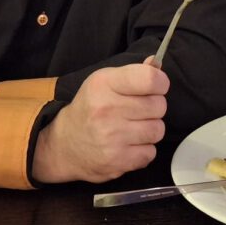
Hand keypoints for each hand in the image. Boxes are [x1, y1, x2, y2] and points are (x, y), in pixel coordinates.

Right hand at [32, 59, 169, 182]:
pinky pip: (151, 152)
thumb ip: (133, 73)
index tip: (155, 88)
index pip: (150, 79)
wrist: (64, 144)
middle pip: (159, 106)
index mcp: (104, 84)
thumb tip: (157, 63)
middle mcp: (106, 109)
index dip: (160, 83)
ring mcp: (111, 137)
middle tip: (138, 111)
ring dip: (150, 130)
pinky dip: (143, 150)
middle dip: (154, 108)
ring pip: (158, 130)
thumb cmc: (90, 108)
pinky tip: (128, 145)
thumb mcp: (105, 82)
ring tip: (132, 129)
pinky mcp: (116, 161)